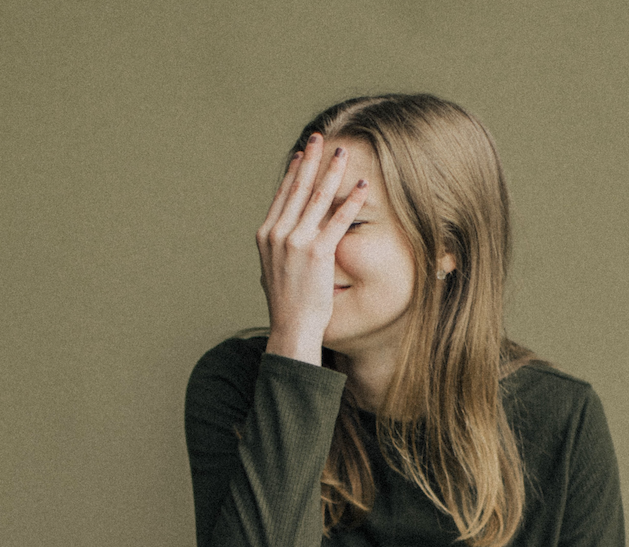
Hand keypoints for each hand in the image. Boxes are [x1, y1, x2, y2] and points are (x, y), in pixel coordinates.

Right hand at [256, 133, 368, 364]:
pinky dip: (351, 201)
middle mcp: (278, 234)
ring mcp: (296, 242)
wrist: (291, 326)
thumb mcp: (274, 268)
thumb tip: (285, 235)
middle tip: (319, 138)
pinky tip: (362, 185)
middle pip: (298, 188)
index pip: (282, 195)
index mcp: (266, 234)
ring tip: (342, 153)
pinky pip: (338, 220)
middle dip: (310, 160)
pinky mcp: (317, 253)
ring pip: (317, 198)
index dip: (294, 172)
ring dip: (332, 171)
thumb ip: (280, 247)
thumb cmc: (288, 302)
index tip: (302, 154)